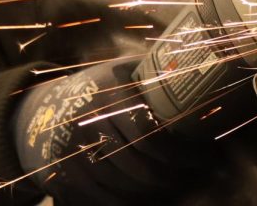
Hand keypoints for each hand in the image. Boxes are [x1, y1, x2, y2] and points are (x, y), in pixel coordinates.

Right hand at [13, 61, 206, 202]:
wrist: (51, 106)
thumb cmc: (103, 86)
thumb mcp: (125, 69)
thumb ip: (155, 69)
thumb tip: (200, 64)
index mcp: (109, 93)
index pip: (148, 131)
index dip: (179, 151)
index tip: (204, 156)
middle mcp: (88, 121)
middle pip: (138, 163)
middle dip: (171, 175)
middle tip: (194, 174)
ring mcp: (74, 149)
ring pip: (121, 182)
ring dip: (153, 190)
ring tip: (177, 184)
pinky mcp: (66, 171)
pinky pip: (100, 195)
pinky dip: (126, 201)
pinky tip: (148, 197)